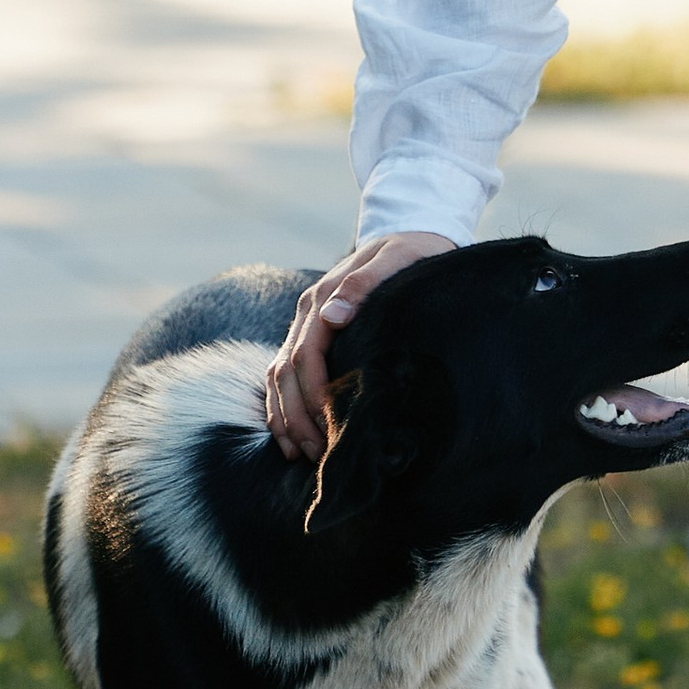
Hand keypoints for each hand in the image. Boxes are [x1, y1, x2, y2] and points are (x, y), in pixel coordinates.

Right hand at [263, 231, 454, 460]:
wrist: (409, 233)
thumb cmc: (411, 253)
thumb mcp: (396, 259)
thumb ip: (363, 285)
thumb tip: (331, 316)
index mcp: (322, 297)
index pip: (305, 355)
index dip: (314, 395)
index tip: (330, 428)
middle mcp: (307, 313)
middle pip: (285, 374)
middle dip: (297, 418)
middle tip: (319, 456)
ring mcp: (305, 325)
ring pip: (277, 379)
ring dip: (286, 419)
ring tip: (304, 456)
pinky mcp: (310, 335)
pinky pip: (282, 376)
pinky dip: (281, 408)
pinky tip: (293, 437)